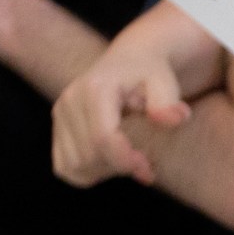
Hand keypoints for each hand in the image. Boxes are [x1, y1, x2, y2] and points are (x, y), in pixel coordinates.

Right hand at [49, 30, 192, 185]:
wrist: (130, 61)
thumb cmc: (152, 74)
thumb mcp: (165, 82)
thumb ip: (169, 102)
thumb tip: (175, 118)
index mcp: (94, 89)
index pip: (102, 139)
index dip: (126, 161)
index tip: (149, 170)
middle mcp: (70, 101)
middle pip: (88, 156)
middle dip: (119, 168)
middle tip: (146, 165)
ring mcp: (60, 114)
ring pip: (74, 166)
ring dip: (105, 173)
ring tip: (130, 160)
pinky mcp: (58, 127)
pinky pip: (65, 167)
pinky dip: (89, 173)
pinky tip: (112, 162)